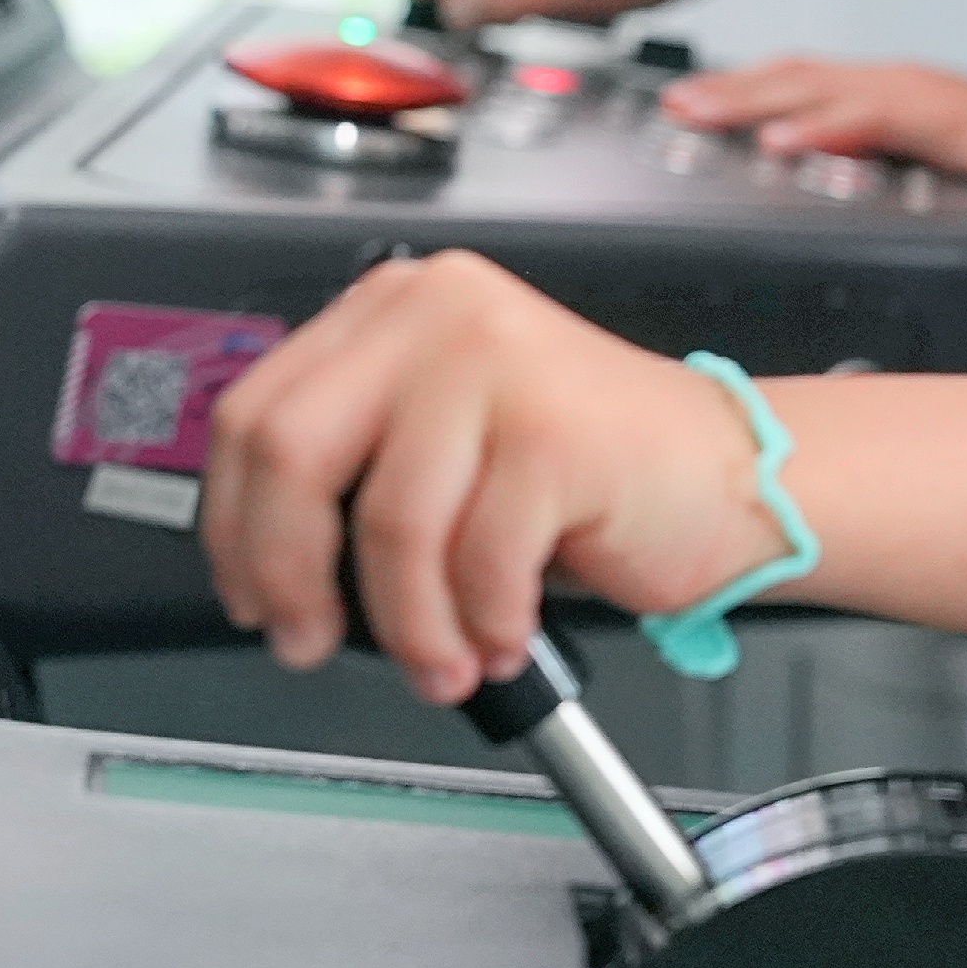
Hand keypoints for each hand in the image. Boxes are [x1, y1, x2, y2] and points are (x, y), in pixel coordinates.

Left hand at [200, 252, 778, 706]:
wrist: (735, 476)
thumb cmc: (593, 473)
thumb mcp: (446, 439)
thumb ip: (357, 457)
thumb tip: (260, 555)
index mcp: (396, 307)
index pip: (253, 411)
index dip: (232, 524)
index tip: (252, 592)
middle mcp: (440, 312)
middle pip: (290, 452)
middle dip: (289, 573)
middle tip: (310, 639)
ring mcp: (500, 362)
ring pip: (386, 521)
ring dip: (406, 623)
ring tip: (440, 660)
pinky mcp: (556, 429)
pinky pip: (476, 559)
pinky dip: (482, 622)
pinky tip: (503, 635)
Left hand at [659, 56, 966, 180]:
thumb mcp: (929, 157)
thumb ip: (879, 156)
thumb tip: (820, 169)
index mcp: (887, 90)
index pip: (801, 79)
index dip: (742, 85)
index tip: (687, 100)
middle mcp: (894, 82)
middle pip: (795, 78)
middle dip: (728, 90)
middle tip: (671, 105)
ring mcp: (917, 94)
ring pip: (820, 91)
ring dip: (753, 103)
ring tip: (699, 117)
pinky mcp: (944, 118)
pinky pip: (874, 121)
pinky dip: (824, 129)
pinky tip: (782, 144)